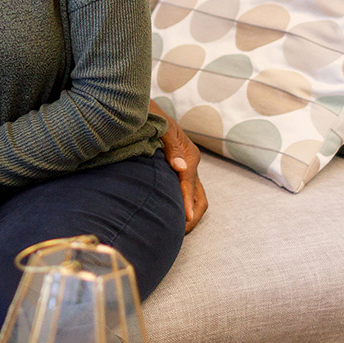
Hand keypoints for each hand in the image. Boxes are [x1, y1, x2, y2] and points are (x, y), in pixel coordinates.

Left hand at [152, 101, 206, 232]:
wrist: (144, 110)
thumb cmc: (152, 118)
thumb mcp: (163, 128)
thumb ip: (172, 147)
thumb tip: (180, 167)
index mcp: (189, 155)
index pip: (189, 184)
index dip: (186, 203)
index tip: (185, 220)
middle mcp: (190, 163)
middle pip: (199, 197)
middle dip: (192, 216)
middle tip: (179, 233)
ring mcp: (184, 169)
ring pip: (194, 197)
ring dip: (188, 213)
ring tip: (175, 231)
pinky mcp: (176, 171)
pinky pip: (184, 193)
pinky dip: (181, 206)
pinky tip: (169, 216)